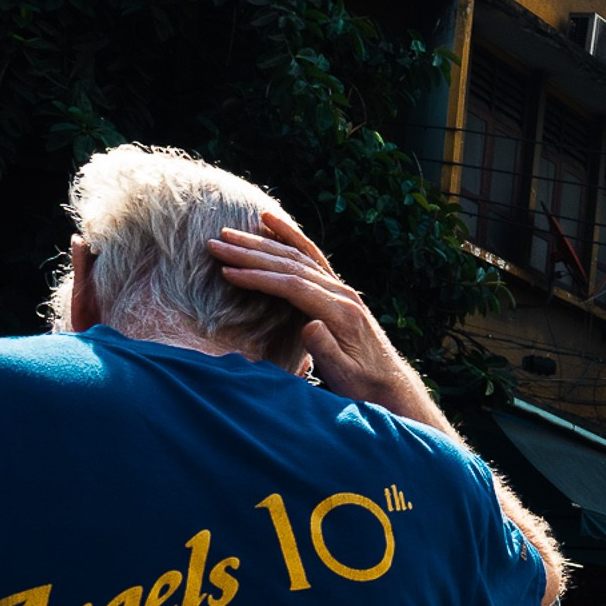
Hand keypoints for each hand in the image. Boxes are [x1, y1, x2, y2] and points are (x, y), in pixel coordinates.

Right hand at [207, 212, 445, 428]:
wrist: (390, 384)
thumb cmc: (363, 384)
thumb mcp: (344, 375)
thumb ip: (326, 350)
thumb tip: (310, 326)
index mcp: (341, 313)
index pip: (294, 286)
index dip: (260, 278)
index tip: (228, 272)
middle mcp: (343, 294)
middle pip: (292, 265)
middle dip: (252, 253)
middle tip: (216, 243)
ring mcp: (342, 289)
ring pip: (299, 257)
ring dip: (263, 243)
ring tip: (230, 232)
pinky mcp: (339, 290)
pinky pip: (312, 257)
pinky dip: (290, 237)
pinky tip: (270, 222)